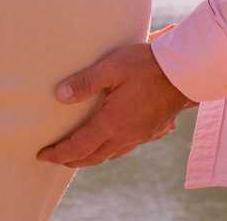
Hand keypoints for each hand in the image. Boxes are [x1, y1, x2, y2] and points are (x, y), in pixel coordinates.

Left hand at [36, 41, 197, 167]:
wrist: (183, 72)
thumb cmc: (146, 65)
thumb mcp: (112, 67)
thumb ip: (85, 81)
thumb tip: (58, 95)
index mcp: (112, 123)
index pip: (79, 146)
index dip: (58, 153)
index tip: (42, 155)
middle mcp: (125, 136)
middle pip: (92, 157)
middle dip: (70, 160)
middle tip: (53, 157)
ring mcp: (139, 136)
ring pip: (108, 155)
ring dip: (88, 157)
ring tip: (75, 153)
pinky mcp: (150, 132)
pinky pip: (123, 149)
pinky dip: (107, 151)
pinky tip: (106, 144)